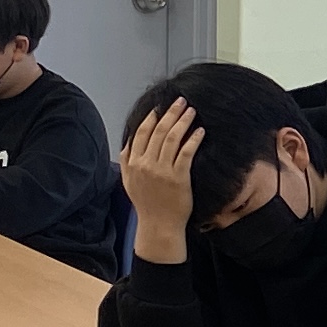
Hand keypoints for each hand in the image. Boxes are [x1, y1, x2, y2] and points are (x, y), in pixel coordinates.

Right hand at [120, 100, 201, 263]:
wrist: (158, 226)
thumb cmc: (146, 204)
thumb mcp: (129, 182)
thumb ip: (126, 160)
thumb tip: (128, 142)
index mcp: (133, 163)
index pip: (141, 133)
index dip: (152, 117)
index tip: (160, 106)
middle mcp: (145, 165)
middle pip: (157, 131)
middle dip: (170, 113)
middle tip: (181, 101)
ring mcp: (161, 171)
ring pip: (171, 139)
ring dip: (182, 121)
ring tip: (192, 111)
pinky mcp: (178, 178)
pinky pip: (186, 153)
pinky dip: (192, 140)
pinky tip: (199, 131)